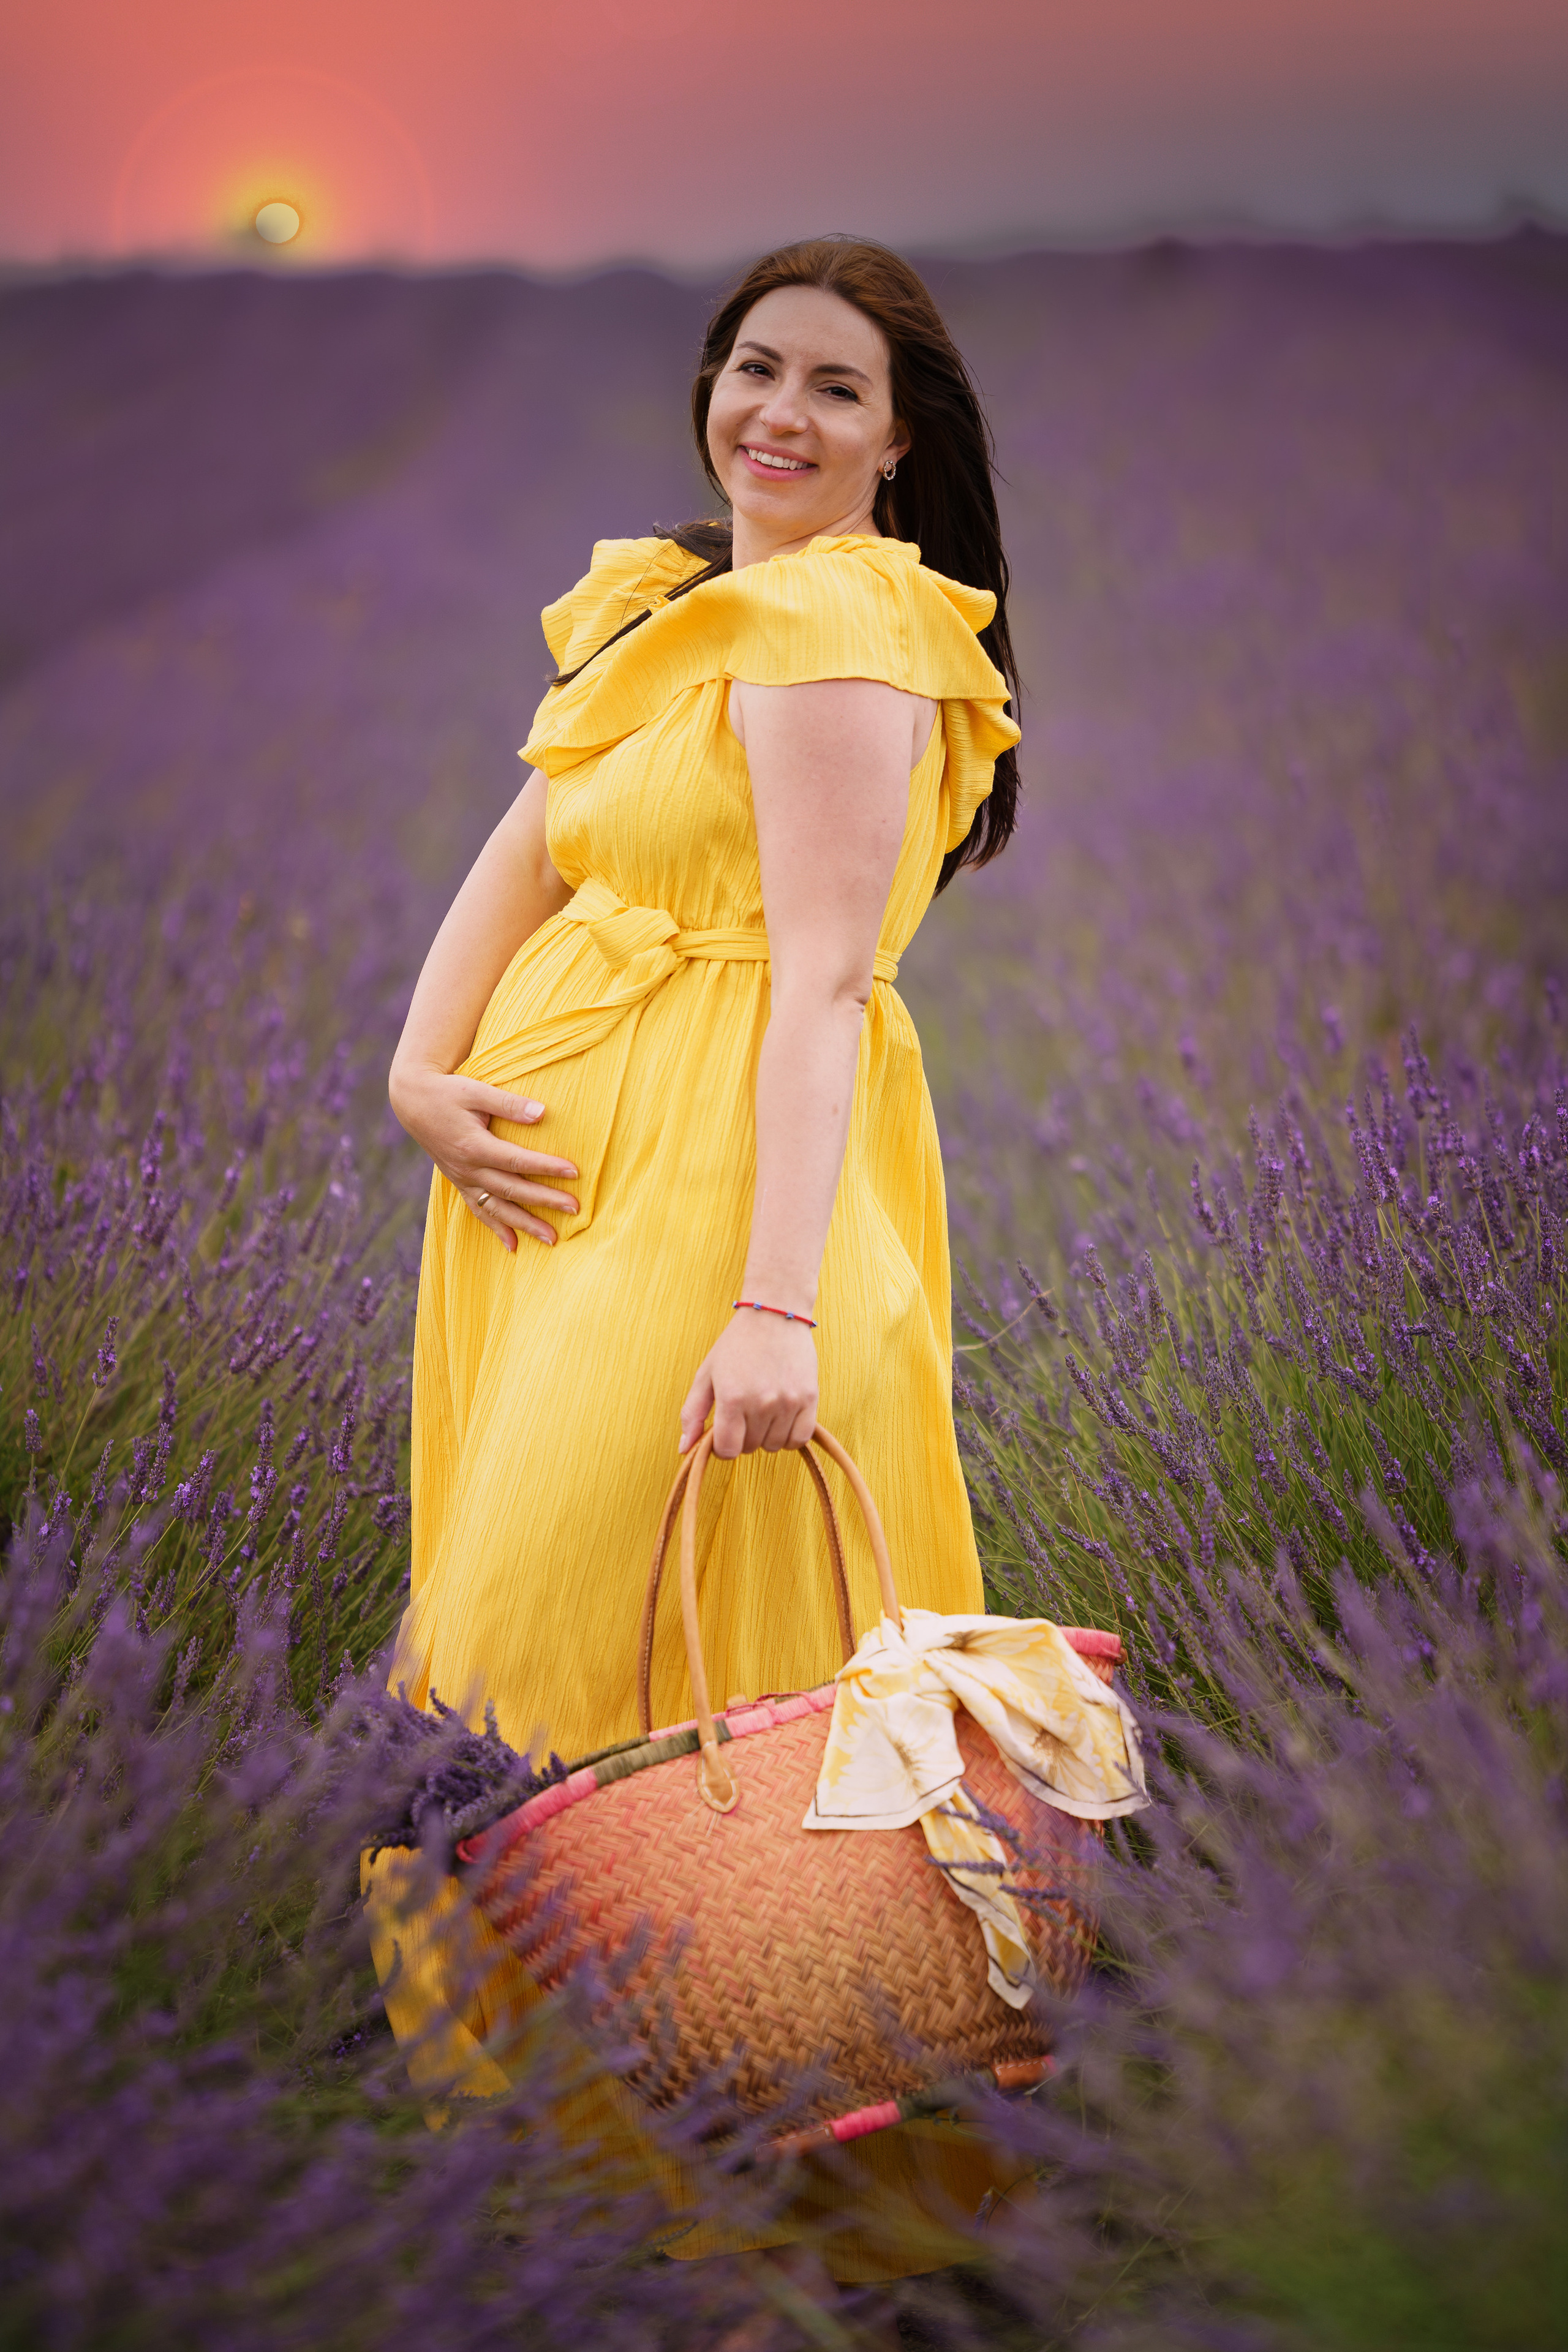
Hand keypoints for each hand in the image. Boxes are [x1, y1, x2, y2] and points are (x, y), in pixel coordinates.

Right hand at [388, 1063, 577, 1250]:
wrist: (412, 1101)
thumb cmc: (448, 1092)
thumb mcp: (476, 1091)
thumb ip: (509, 1104)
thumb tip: (542, 1113)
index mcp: (474, 1146)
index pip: (518, 1161)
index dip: (547, 1167)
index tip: (575, 1172)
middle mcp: (467, 1168)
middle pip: (512, 1190)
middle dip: (545, 1201)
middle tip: (575, 1209)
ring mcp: (462, 1179)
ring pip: (497, 1208)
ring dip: (524, 1225)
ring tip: (552, 1239)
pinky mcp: (459, 1182)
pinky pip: (478, 1211)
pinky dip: (496, 1228)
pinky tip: (513, 1245)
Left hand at [679, 1311, 817, 1457]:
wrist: (775, 1315)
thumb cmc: (737, 1344)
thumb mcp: (706, 1374)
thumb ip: (692, 1413)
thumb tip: (683, 1449)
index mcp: (731, 1398)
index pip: (727, 1450)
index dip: (722, 1446)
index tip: (724, 1431)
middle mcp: (761, 1403)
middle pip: (749, 1447)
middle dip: (742, 1436)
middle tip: (743, 1411)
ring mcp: (787, 1402)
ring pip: (774, 1445)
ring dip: (766, 1435)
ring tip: (763, 1410)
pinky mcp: (809, 1398)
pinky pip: (799, 1439)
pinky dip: (789, 1436)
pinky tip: (781, 1419)